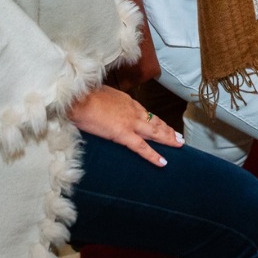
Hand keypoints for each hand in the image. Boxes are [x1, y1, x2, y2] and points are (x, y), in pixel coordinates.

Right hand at [68, 85, 182, 166]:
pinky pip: (142, 147)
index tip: (163, 125)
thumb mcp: (101, 95)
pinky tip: (163, 162)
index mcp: (127, 101)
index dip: (156, 120)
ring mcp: (130, 122)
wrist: (77, 98)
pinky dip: (153, 155)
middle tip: (180, 137)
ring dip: (168, 138)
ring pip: (154, 132)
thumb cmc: (83, 96)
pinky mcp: (123, 134)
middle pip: (155, 121)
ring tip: (179, 145)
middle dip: (168, 130)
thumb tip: (106, 108)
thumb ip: (108, 103)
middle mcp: (133, 110)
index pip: (146, 112)